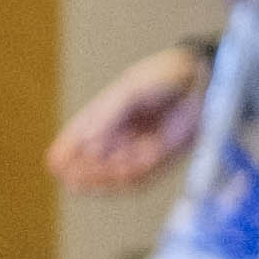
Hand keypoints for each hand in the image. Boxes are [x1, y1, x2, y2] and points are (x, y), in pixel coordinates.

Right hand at [45, 41, 209, 189]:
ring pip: (112, 180)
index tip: (59, 167)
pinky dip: (135, 178)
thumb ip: (108, 117)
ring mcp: (131, 153)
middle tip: (91, 173)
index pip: (69, 148)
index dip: (64, 160)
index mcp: (95, 121)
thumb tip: (90, 146)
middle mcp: (110, 141)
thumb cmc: (160, 78)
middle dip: (88, 175)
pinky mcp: (155, 163)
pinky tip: (138, 165)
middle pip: (87, 171)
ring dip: (113, 177)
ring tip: (126, 161)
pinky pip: (139, 181)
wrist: (200, 82)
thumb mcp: (130, 92)